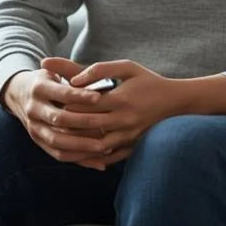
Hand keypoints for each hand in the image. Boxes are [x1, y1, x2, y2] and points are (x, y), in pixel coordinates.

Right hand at [1, 57, 118, 167]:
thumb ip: (73, 75)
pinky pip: (58, 154)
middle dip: (84, 123)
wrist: (19, 94)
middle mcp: (33, 108)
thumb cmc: (47, 82)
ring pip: (58, 140)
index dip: (80, 96)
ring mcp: (33, 127)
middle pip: (59, 119)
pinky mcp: (38, 141)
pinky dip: (78, 157)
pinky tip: (97, 158)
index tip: (99, 97)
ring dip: (82, 145)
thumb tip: (97, 87)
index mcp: (38, 88)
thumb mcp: (56, 72)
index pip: (61, 93)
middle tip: (107, 125)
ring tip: (105, 146)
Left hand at [53, 59, 225, 168]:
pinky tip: (77, 155)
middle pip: (86, 126)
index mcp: (120, 99)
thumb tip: (73, 80)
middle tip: (47, 120)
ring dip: (75, 144)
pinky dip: (92, 157)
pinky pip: (109, 157)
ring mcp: (129, 136)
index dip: (65, 103)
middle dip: (65, 124)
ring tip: (56, 140)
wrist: (177, 102)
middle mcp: (124, 120)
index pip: (84, 104)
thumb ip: (99, 70)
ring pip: (95, 145)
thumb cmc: (148, 80)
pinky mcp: (132, 146)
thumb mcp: (127, 67)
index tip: (51, 100)